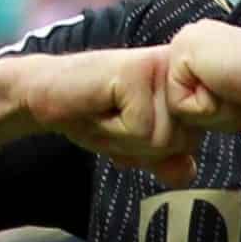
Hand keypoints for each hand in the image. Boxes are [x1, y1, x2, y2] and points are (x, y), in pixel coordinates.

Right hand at [7, 48, 198, 186]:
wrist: (44, 94)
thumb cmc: (92, 115)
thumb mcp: (135, 146)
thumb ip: (166, 160)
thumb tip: (187, 173)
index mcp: (185, 85)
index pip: (195, 140)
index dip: (159, 149)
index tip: (131, 127)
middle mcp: (180, 71)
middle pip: (184, 142)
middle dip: (142, 147)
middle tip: (114, 120)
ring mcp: (160, 68)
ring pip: (164, 138)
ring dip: (125, 139)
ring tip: (106, 113)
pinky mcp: (138, 72)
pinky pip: (142, 129)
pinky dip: (114, 130)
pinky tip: (100, 107)